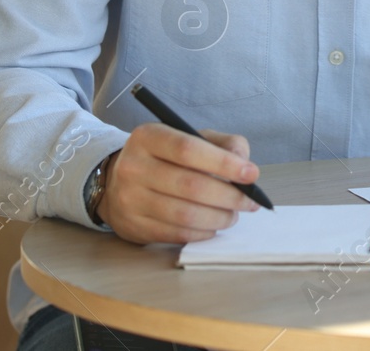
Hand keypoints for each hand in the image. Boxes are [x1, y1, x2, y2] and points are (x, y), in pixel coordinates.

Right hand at [95, 124, 259, 243]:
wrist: (117, 183)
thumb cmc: (165, 158)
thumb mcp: (190, 138)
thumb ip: (223, 144)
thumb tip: (245, 165)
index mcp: (148, 136)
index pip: (188, 149)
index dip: (224, 163)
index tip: (252, 174)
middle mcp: (133, 167)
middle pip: (190, 185)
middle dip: (229, 196)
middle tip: (250, 202)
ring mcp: (129, 199)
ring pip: (185, 215)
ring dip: (218, 218)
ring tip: (233, 216)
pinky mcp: (133, 226)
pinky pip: (176, 233)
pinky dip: (202, 232)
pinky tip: (213, 226)